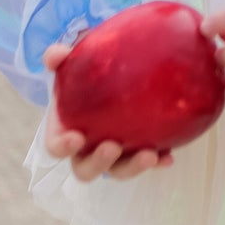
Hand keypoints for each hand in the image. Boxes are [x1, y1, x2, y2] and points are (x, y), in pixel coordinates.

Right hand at [40, 42, 174, 180]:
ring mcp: (113, 156)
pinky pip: (146, 162)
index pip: (56, 148)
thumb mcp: (70, 63)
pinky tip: (168, 157)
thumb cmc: (82, 76)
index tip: (76, 137)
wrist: (108, 78)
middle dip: (99, 163)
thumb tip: (57, 54)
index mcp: (65, 132)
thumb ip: (58, 58)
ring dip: (133, 167)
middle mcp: (86, 150)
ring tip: (150, 155)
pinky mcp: (136, 153)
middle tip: (113, 147)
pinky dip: (157, 161)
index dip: (63, 147)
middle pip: (86, 169)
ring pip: (119, 170)